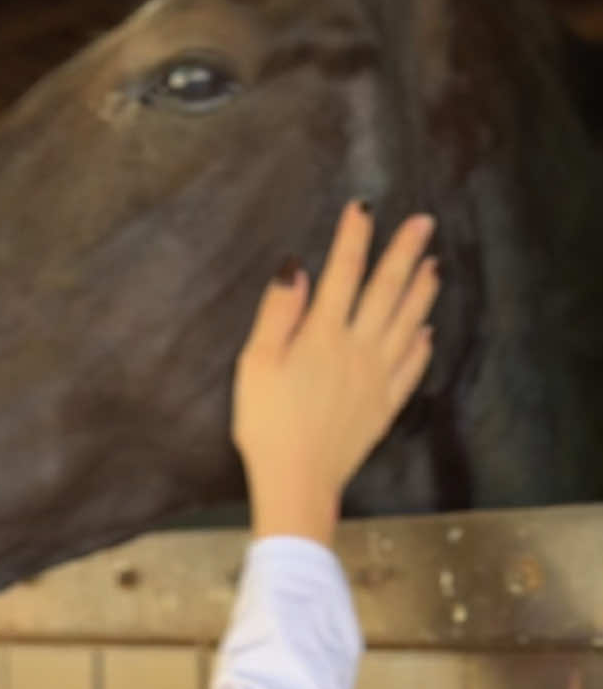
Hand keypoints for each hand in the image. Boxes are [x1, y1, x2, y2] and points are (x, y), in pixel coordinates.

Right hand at [232, 199, 439, 542]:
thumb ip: (278, 314)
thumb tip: (297, 270)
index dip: (354, 237)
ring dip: (421, 292)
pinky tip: (426, 330)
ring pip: (406, 323)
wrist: (297, 480)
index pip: (342, 273)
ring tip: (433, 265)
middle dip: (404, 252)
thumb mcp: (255, 364)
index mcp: (322, 335)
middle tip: (424, 222)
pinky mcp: (384, 405)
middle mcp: (357, 349)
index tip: (364, 207)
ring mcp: (377, 377)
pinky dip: (422, 345)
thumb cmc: (266, 424)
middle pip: (386, 291)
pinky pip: (411, 368)